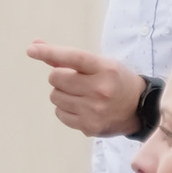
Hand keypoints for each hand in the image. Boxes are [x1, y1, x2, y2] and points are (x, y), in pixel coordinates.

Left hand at [26, 42, 144, 138]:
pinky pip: (60, 114)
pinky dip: (65, 109)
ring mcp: (94, 110)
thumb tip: (35, 45)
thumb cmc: (115, 80)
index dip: (50, 52)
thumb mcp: (99, 63)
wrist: (139, 108)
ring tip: (80, 94)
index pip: (73, 57)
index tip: (32, 50)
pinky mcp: (89, 126)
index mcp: (105, 69)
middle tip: (74, 80)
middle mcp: (100, 89)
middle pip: (56, 78)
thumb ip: (66, 57)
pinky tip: (81, 107)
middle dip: (59, 77)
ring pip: (55, 97)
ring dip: (61, 93)